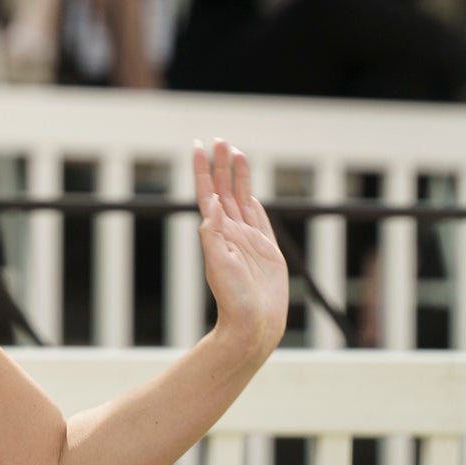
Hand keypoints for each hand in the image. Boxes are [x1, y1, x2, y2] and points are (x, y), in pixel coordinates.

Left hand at [191, 139, 286, 363]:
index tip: (199, 146)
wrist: (253, 325)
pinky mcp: (266, 250)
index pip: (208, 193)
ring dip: (238, 176)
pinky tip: (250, 193)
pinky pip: (259, 219)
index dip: (203, 170)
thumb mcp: (218, 264)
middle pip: (225, 189)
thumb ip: (213, 233)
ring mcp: (248, 240)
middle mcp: (230, 232)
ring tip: (236, 153)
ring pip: (242, 199)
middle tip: (221, 139)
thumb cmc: (233, 299)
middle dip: (222, 164)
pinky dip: (253, 202)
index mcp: (216, 232)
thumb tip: (212, 202)